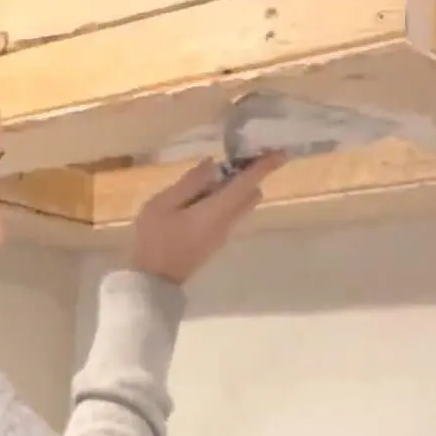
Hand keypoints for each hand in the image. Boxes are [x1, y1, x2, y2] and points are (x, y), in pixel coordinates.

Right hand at [127, 153, 285, 284]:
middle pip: (252, 195)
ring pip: (242, 206)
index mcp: (217, 210)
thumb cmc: (154, 240)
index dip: (266, 166)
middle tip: (228, 162)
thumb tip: (212, 164)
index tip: (281, 152)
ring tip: (207, 181)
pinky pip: (231, 216)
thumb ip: (190, 183)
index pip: (248, 183)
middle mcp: (228, 222)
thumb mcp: (162, 205)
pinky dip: (226, 202)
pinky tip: (200, 200)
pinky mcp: (216, 243)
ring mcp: (223, 235)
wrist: (154, 282)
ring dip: (236, 190)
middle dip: (249, 176)